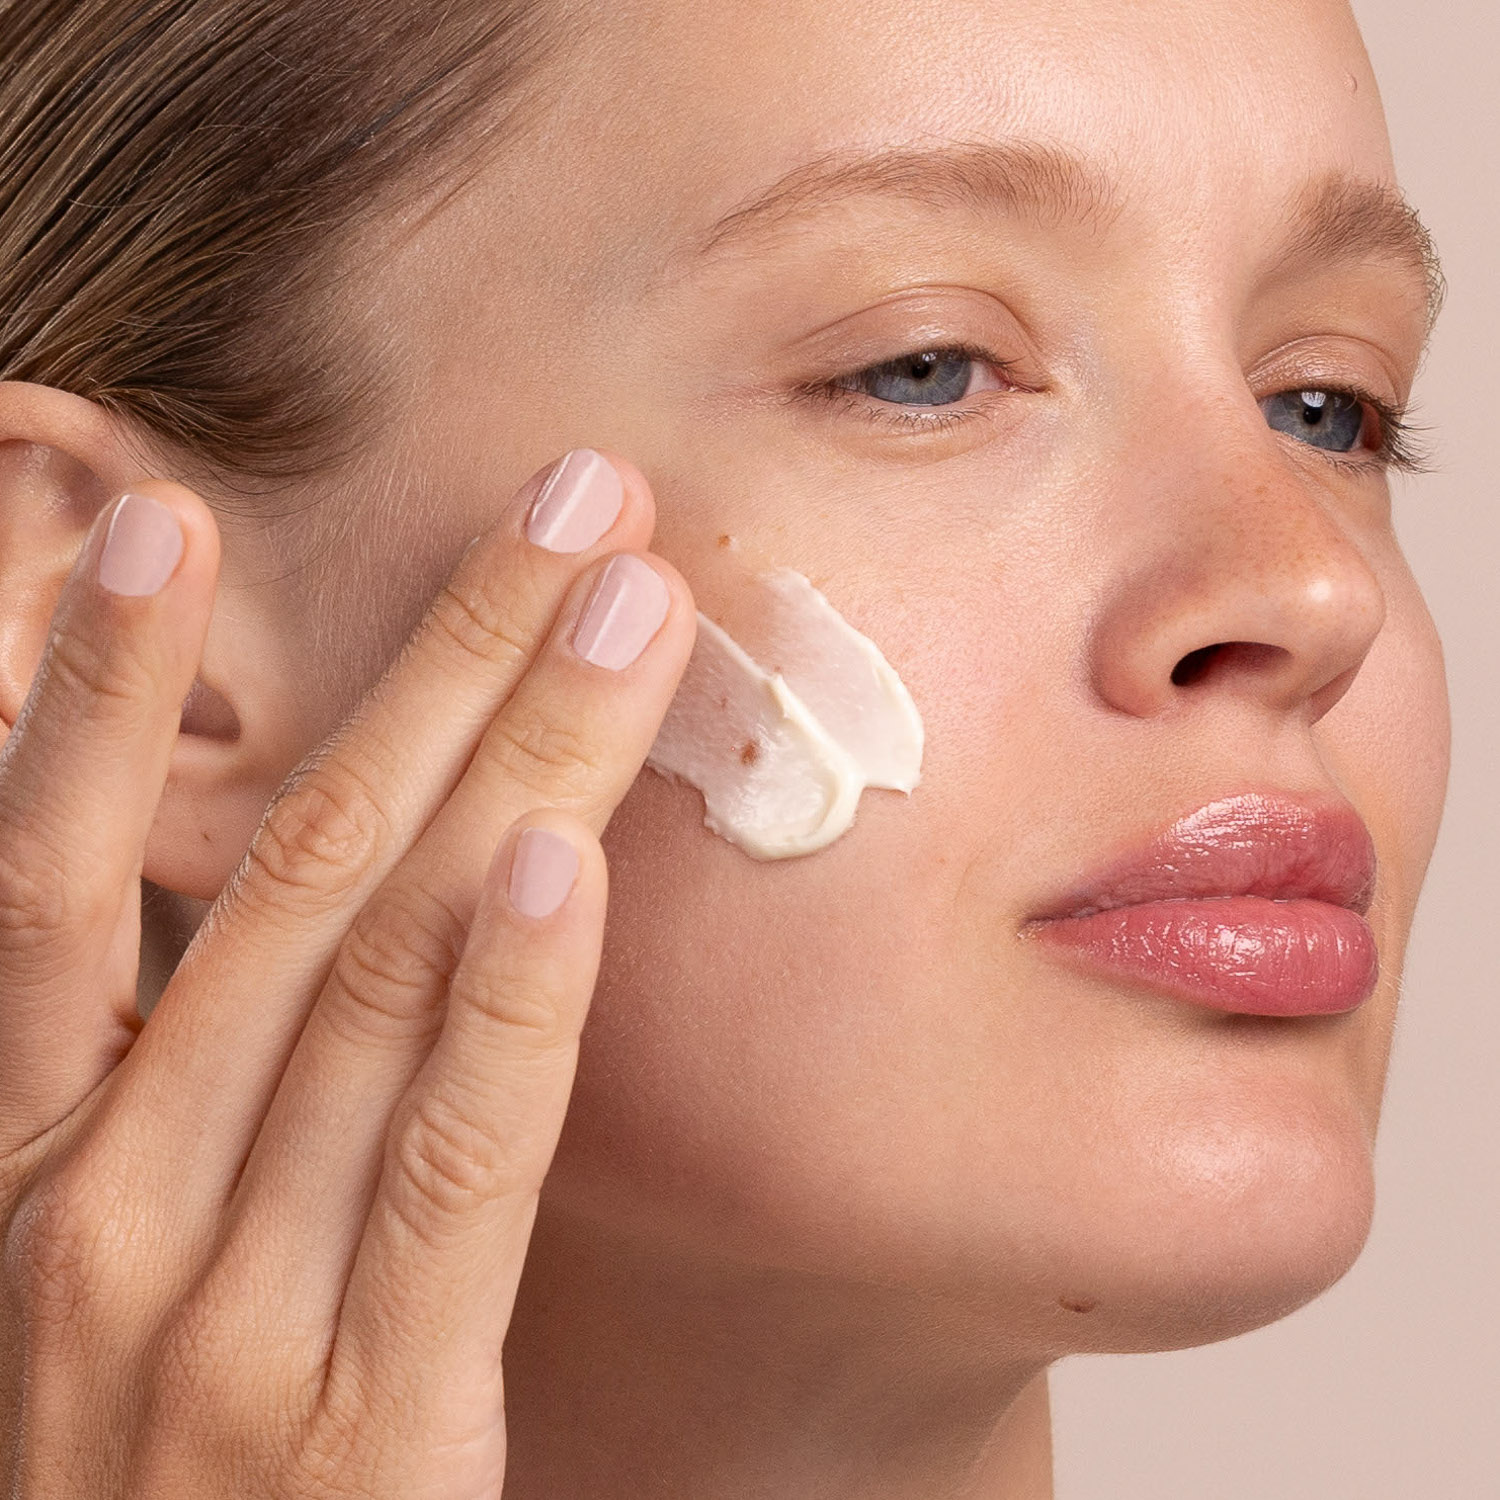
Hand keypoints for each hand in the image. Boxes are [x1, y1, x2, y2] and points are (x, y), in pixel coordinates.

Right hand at [0, 450, 694, 1496]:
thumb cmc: (174, 1474)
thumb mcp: (131, 1260)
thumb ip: (191, 1088)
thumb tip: (324, 886)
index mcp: (32, 1165)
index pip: (40, 876)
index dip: (92, 686)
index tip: (165, 512)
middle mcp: (103, 1215)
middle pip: (286, 867)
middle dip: (433, 659)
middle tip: (557, 501)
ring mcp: (220, 1321)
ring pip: (383, 966)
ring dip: (514, 755)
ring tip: (620, 601)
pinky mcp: (367, 1429)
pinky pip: (449, 1167)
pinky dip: (506, 999)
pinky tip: (559, 854)